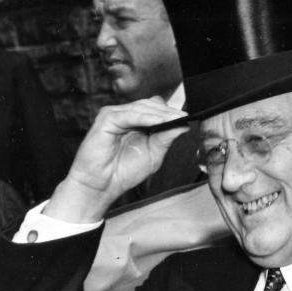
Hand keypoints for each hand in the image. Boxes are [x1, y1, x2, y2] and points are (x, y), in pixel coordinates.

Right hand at [46, 98, 187, 221]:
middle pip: (150, 105)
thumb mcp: (154, 154)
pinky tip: (159, 121)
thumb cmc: (124, 171)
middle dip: (169, 111)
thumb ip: (166, 138)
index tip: (189, 117)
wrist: (103, 185)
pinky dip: (146, 117)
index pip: (156, 109)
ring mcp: (114, 115)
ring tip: (176, 118)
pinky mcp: (106, 120)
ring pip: (141, 108)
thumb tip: (184, 125)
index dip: (172, 112)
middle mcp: (125, 115)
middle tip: (184, 116)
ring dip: (160, 114)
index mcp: (135, 122)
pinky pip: (128, 115)